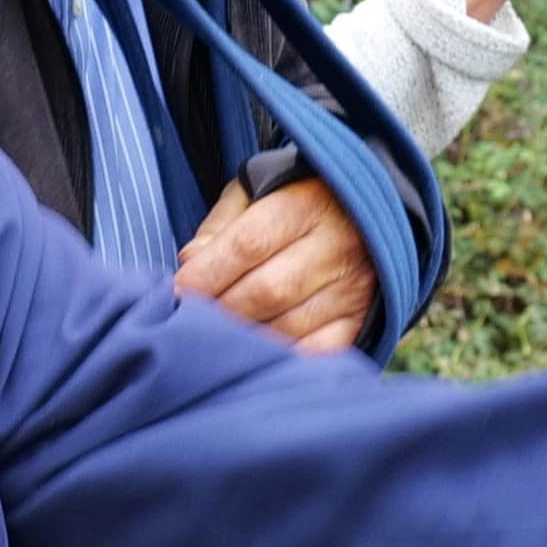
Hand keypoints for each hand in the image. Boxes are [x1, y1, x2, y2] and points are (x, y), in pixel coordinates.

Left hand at [179, 173, 376, 352]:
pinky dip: (284, 356)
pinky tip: (261, 353)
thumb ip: (221, 224)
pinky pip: (319, 350)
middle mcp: (335, 246)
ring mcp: (352, 287)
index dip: (207, 273)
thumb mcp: (258, 190)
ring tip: (221, 336)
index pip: (248, 244)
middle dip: (221, 309)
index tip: (179, 290)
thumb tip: (191, 262)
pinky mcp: (361, 318)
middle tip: (194, 319)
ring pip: (289, 325)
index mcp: (304, 206)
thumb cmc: (298, 202)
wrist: (367, 212)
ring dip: (246, 336)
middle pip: (267, 291)